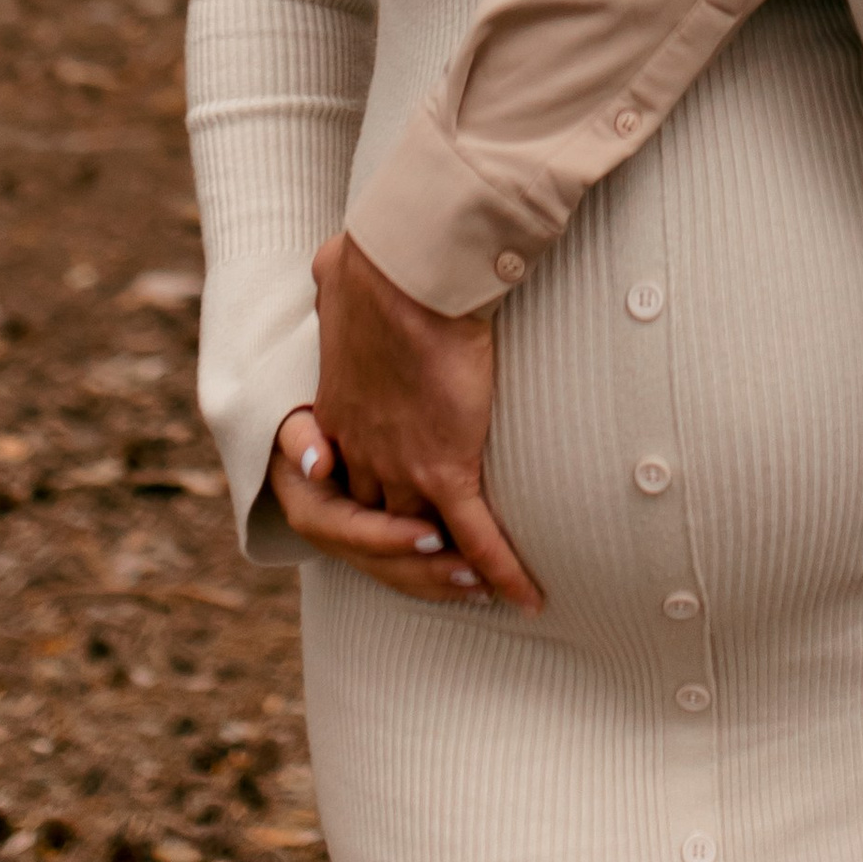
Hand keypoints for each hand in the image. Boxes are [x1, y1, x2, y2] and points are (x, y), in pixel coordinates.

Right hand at [264, 408, 493, 603]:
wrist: (316, 431)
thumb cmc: (312, 418)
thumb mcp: (296, 423)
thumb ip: (299, 438)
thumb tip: (316, 465)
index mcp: (312, 509)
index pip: (352, 532)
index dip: (392, 538)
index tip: (432, 536)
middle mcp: (335, 537)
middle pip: (383, 564)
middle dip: (427, 570)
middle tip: (473, 572)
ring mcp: (360, 545)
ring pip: (401, 575)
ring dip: (442, 580)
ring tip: (485, 584)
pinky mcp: (385, 546)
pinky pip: (412, 569)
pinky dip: (443, 577)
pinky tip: (483, 584)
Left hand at [311, 232, 542, 612]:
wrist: (406, 273)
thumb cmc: (377, 263)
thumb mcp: (336, 284)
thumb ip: (337, 292)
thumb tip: (334, 265)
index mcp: (337, 416)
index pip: (345, 490)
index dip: (370, 514)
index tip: (397, 519)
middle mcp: (362, 454)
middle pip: (377, 530)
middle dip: (406, 557)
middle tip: (444, 572)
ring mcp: (401, 467)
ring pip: (422, 545)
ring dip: (452, 571)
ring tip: (484, 589)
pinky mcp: (445, 466)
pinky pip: (475, 536)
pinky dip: (503, 571)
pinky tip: (528, 598)